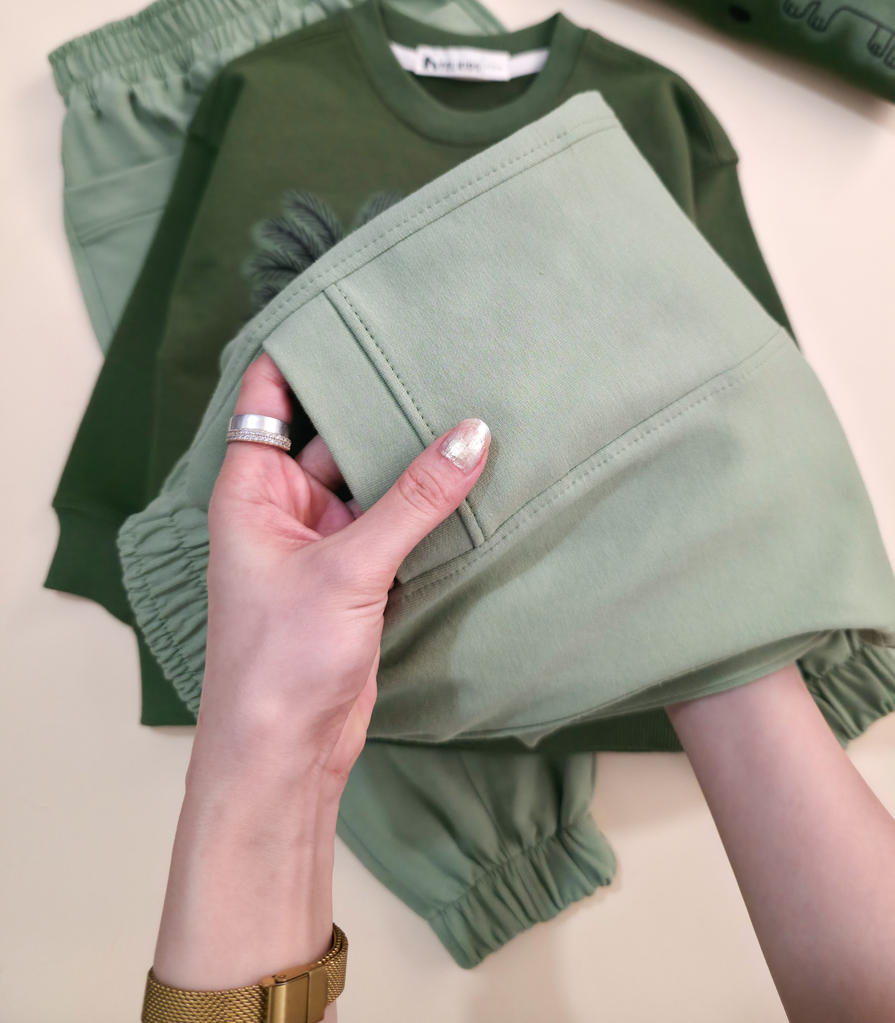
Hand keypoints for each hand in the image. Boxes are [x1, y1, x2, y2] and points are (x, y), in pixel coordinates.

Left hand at [200, 352, 489, 783]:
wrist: (285, 756)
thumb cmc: (279, 662)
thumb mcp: (349, 568)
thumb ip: (415, 500)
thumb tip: (473, 434)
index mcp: (252, 489)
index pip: (269, 396)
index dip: (303, 351)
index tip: (352, 307)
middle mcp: (285, 507)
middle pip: (336, 434)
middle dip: (383, 405)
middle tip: (441, 353)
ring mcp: (324, 542)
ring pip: (375, 481)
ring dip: (414, 459)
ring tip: (471, 404)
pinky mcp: (359, 576)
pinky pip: (398, 523)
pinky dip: (429, 506)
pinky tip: (473, 476)